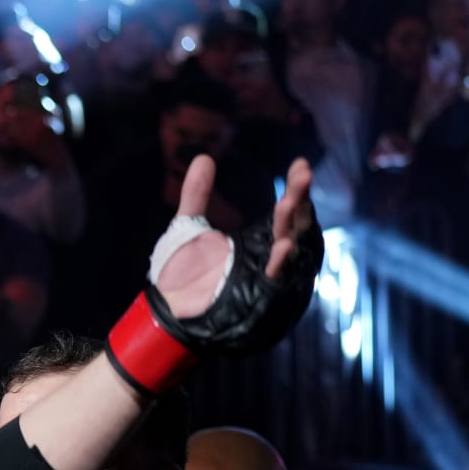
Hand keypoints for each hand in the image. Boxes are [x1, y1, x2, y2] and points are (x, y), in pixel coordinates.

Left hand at [153, 156, 314, 320]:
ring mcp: (265, 277)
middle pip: (295, 225)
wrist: (166, 312)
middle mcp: (267, 256)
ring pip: (290, 250)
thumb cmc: (180, 274)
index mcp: (258, 239)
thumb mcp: (187, 227)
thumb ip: (196, 195)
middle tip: (302, 175)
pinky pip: (276, 280)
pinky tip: (283, 245)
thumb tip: (203, 157)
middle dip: (300, 200)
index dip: (296, 189)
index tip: (299, 164)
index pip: (287, 210)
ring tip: (291, 201)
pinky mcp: (258, 298)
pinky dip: (279, 262)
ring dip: (292, 226)